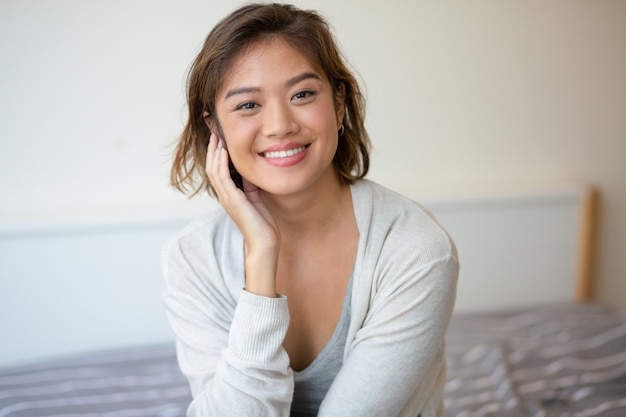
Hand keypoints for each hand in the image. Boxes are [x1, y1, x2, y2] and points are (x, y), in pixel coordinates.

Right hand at [205, 133, 279, 296]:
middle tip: (214, 130)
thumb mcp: (257, 198)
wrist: (265, 244)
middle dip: (213, 148)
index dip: (217, 152)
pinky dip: (221, 163)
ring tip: (216, 136)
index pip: (218, 169)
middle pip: (212, 166)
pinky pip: (222, 178)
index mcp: (230, 194)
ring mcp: (227, 198)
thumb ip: (250, 184)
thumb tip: (250, 169)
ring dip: (214, 152)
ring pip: (214, 170)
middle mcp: (225, 195)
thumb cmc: (263, 224)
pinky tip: (223, 152)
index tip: (220, 136)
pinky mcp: (233, 201)